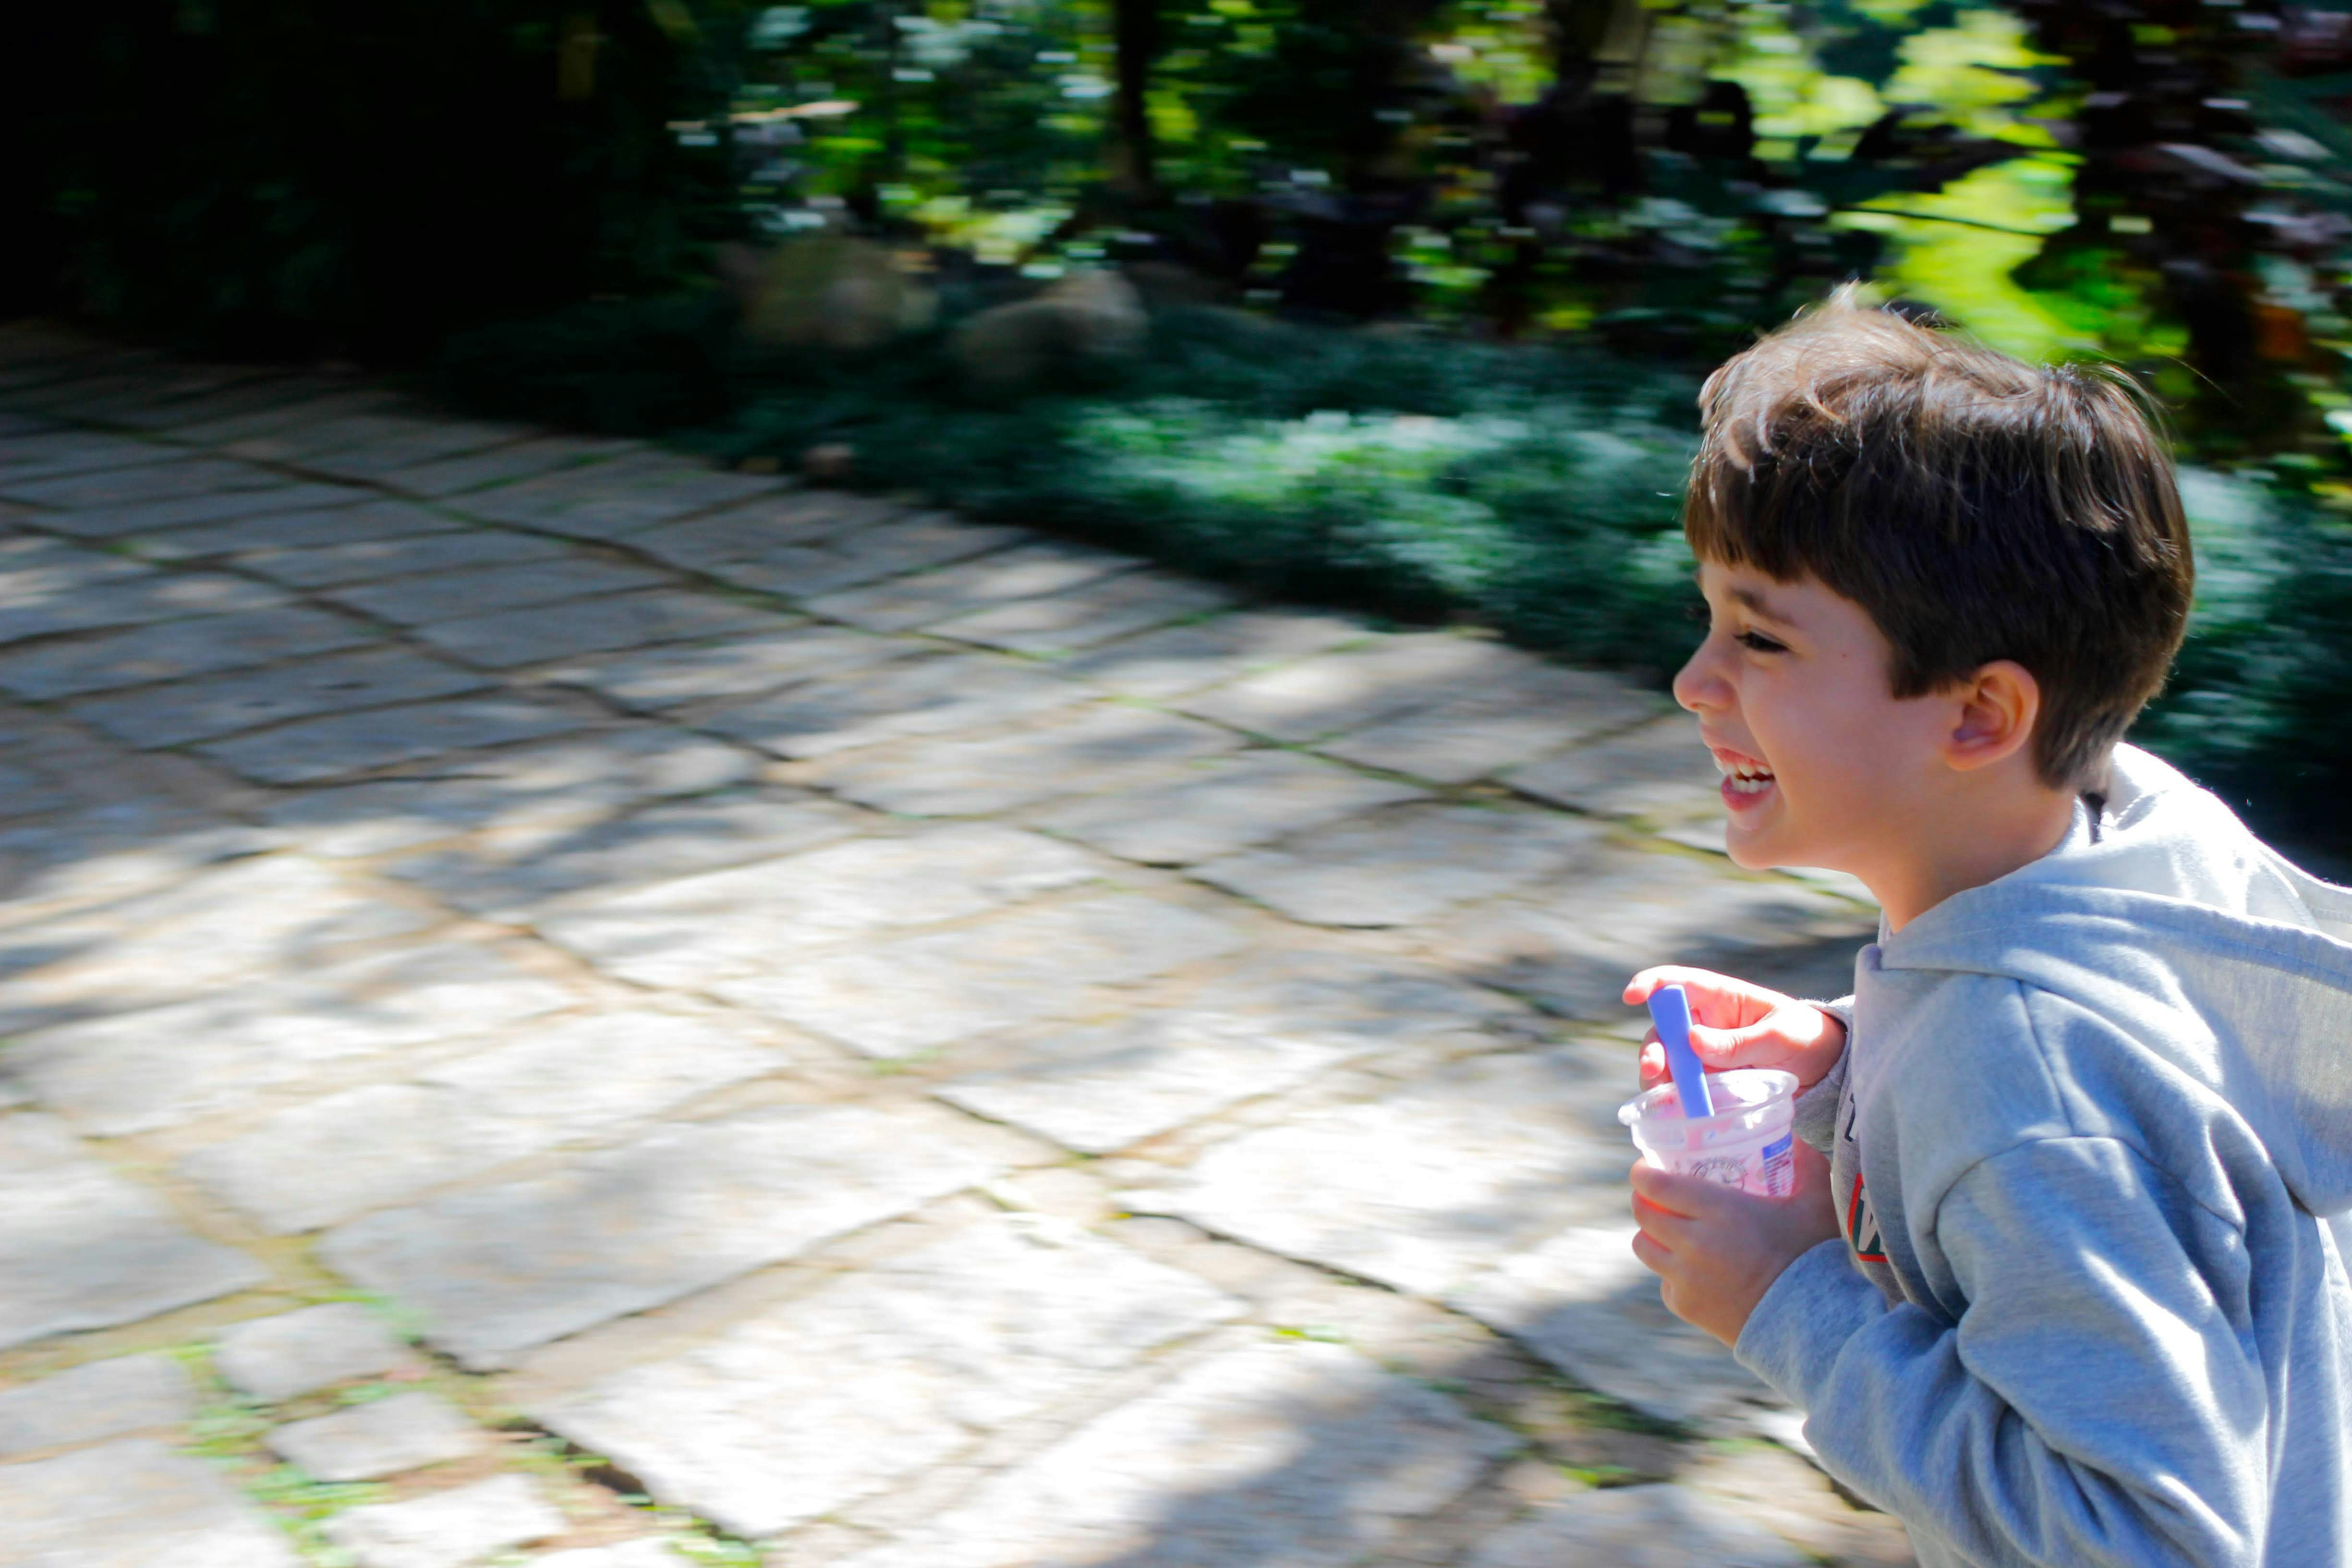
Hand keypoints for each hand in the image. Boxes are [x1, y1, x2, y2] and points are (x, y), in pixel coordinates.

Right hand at [1623, 966, 1847, 1090]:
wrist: (1830, 1073)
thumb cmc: (1808, 1039)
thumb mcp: (1778, 1037)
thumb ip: (1738, 1042)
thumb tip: (1691, 1040)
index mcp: (1722, 998)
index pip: (1679, 983)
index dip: (1652, 984)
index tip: (1632, 997)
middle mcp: (1707, 1024)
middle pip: (1665, 1028)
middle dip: (1653, 1046)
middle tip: (1652, 1067)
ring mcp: (1707, 1055)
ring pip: (1669, 1060)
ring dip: (1659, 1074)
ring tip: (1662, 1090)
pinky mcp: (1712, 1082)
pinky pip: (1684, 1086)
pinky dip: (1674, 1096)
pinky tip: (1675, 1107)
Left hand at [1629, 1140, 1839, 1346]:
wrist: (1810, 1325)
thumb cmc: (1813, 1257)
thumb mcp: (1816, 1204)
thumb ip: (1807, 1164)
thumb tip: (1795, 1138)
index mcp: (1718, 1211)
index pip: (1655, 1184)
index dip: (1643, 1173)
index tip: (1647, 1168)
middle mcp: (1692, 1243)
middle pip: (1642, 1213)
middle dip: (1645, 1200)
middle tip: (1658, 1195)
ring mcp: (1683, 1278)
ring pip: (1643, 1246)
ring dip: (1652, 1235)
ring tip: (1673, 1231)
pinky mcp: (1684, 1305)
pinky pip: (1663, 1281)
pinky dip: (1672, 1273)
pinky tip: (1698, 1270)